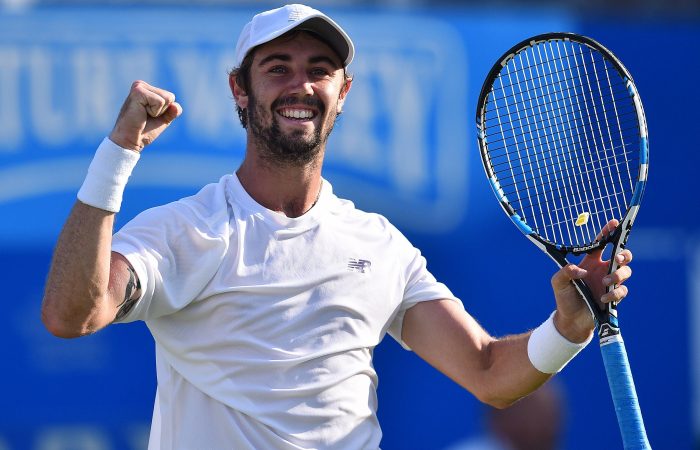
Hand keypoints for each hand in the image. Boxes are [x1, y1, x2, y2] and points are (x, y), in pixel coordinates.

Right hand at [109, 80, 182, 151]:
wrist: (130, 140)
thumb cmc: (144, 131)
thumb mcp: (163, 120)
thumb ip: (172, 112)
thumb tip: (176, 106)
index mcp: (146, 89)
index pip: (170, 97)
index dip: (165, 112)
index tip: (149, 117)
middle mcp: (141, 85)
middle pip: (170, 97)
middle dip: (162, 111)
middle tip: (146, 117)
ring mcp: (139, 87)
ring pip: (167, 98)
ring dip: (158, 112)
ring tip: (143, 115)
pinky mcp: (138, 92)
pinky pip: (160, 102)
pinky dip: (154, 112)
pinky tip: (141, 114)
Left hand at [550, 219, 632, 342]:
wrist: (571, 320)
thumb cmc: (564, 298)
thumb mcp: (558, 282)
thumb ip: (565, 272)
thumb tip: (580, 270)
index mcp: (590, 263)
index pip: (601, 244)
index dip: (608, 233)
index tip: (615, 223)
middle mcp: (602, 270)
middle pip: (622, 255)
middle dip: (624, 254)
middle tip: (616, 258)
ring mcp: (610, 283)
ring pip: (626, 271)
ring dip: (618, 275)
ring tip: (604, 281)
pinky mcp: (615, 297)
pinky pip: (623, 290)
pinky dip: (615, 292)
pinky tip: (603, 297)